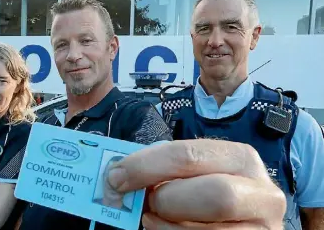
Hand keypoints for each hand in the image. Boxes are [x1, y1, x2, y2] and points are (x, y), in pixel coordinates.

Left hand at [106, 140, 286, 228]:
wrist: (230, 219)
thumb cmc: (202, 190)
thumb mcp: (190, 172)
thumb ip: (165, 169)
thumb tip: (119, 174)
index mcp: (242, 159)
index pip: (190, 155)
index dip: (146, 166)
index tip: (116, 176)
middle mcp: (263, 194)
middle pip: (216, 194)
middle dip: (169, 199)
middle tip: (144, 202)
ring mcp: (263, 228)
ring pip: (210, 229)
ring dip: (168, 224)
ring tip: (151, 217)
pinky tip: (162, 229)